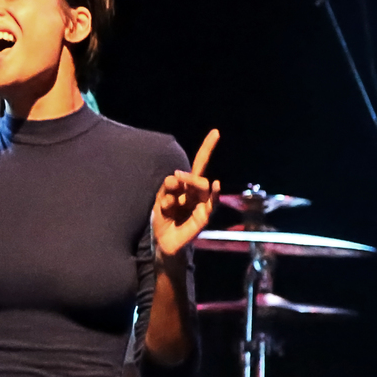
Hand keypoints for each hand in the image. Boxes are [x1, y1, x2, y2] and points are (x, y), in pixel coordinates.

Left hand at [152, 129, 220, 260]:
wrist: (164, 244)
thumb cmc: (164, 220)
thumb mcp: (160, 200)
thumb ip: (167, 188)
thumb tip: (175, 177)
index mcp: (187, 187)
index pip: (199, 164)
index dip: (207, 148)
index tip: (216, 132)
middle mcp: (197, 194)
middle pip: (198, 176)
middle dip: (187, 176)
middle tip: (175, 179)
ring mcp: (202, 205)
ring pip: (202, 187)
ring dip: (189, 184)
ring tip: (174, 190)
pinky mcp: (204, 218)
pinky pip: (210, 204)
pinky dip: (213, 194)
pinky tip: (215, 185)